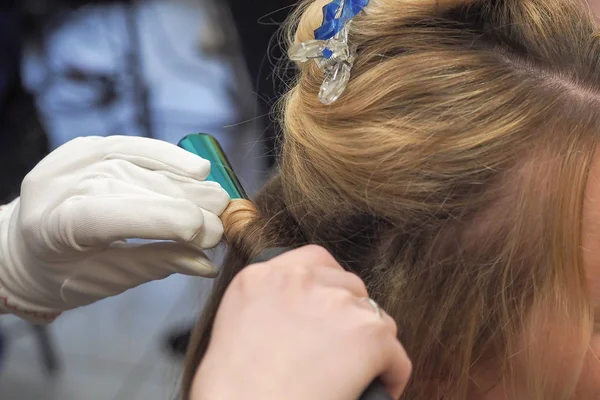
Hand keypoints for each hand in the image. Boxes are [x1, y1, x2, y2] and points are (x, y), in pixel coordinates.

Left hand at [0, 136, 228, 321]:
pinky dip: (168, 156)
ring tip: (218, 200)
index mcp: (52, 228)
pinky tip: (197, 169)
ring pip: (138, 165)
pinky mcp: (84, 147)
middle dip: (185, 203)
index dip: (162, 218)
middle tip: (223, 223)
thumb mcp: (107, 280)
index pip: (110, 214)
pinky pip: (133, 145)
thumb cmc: (65, 273)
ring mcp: (69, 160)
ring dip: (185, 183)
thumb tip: (206, 264)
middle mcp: (57, 185)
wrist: (27, 246)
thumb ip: (156, 265)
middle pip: (130, 185)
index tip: (206, 234)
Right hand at [192, 246, 411, 399]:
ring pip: (375, 317)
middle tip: (338, 349)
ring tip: (354, 372)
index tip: (327, 310)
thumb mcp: (233, 327)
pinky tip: (375, 388)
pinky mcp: (368, 333)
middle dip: (348, 315)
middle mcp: (299, 280)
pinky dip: (390, 374)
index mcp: (262, 277)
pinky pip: (396, 355)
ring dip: (368, 342)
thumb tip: (301, 318)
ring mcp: (336, 302)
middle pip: (348, 286)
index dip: (327, 287)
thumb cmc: (233, 391)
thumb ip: (269, 305)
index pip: (313, 260)